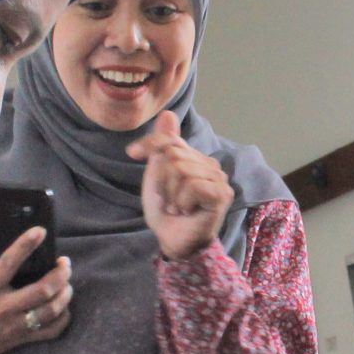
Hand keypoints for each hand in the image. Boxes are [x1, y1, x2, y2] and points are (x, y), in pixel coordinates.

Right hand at [0, 223, 72, 353]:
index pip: (8, 263)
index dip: (25, 245)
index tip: (41, 231)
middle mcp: (3, 308)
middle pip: (41, 291)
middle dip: (59, 275)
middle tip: (65, 263)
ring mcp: (14, 326)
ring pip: (50, 311)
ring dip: (64, 295)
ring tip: (67, 283)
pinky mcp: (20, 339)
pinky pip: (50, 331)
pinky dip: (62, 318)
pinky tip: (63, 306)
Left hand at [127, 111, 231, 260]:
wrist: (174, 240)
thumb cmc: (166, 210)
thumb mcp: (157, 174)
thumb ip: (163, 145)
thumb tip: (168, 113)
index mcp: (196, 158)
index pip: (170, 138)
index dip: (150, 144)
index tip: (132, 153)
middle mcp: (211, 165)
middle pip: (173, 155)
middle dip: (161, 181)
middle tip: (168, 199)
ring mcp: (219, 179)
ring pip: (180, 170)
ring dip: (170, 195)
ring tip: (177, 207)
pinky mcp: (222, 194)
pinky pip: (191, 185)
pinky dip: (180, 202)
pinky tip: (186, 212)